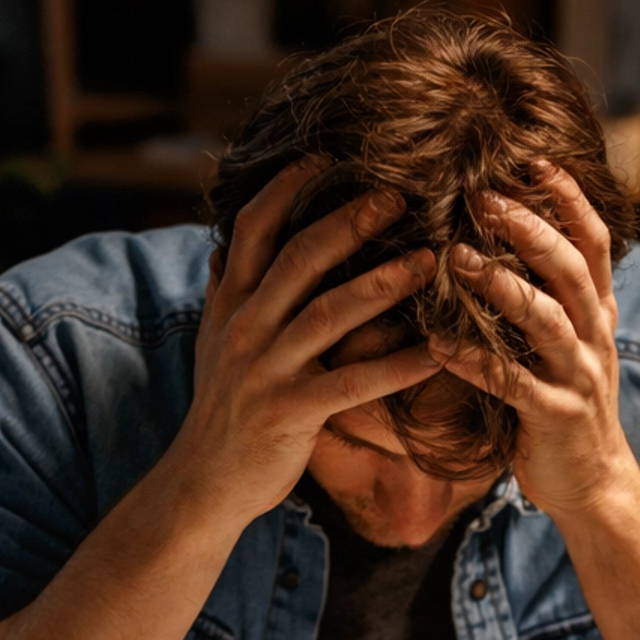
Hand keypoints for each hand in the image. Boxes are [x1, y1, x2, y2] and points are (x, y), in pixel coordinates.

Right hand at [169, 161, 438, 529]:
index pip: (254, 227)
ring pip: (330, 312)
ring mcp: (267, 370)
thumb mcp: (212, 347)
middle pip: (299, 257)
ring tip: (430, 259)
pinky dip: (399, 365)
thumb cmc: (221, 414)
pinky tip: (437, 352)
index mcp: (230, 304)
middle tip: (398, 195)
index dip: (288, 186)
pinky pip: (354, 382)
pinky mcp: (291, 412)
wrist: (202, 483)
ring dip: (384, 282)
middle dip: (350, 221)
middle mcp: (245, 328)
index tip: (327, 156)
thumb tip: (221, 251)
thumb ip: (224, 297)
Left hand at [435, 163, 638, 525]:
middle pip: (568, 267)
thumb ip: (555, 297)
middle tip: (484, 196)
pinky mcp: (554, 417)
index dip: (568, 198)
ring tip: (457, 258)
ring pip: (545, 319)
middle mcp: (594, 338)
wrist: (596, 484)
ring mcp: (577, 378)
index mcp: (598, 314)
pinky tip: (436, 345)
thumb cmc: (567, 407)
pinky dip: (473, 362)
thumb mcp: (573, 345)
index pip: (592, 240)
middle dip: (528, 226)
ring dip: (500, 285)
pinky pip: (511, 384)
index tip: (532, 159)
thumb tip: (517, 240)